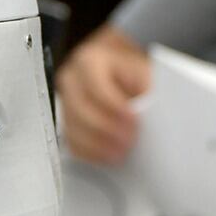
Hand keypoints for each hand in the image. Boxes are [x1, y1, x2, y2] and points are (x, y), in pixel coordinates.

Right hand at [56, 26, 150, 164]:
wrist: (120, 77)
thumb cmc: (133, 74)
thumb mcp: (143, 73)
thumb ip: (144, 88)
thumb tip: (149, 112)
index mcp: (90, 61)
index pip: (95, 84)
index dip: (114, 105)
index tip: (134, 120)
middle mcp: (72, 80)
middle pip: (80, 109)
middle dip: (106, 128)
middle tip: (129, 140)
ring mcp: (66, 102)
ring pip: (73, 128)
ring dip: (98, 144)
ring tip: (121, 152)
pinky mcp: (67, 123)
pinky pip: (72, 143)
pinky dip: (91, 153)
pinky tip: (108, 155)